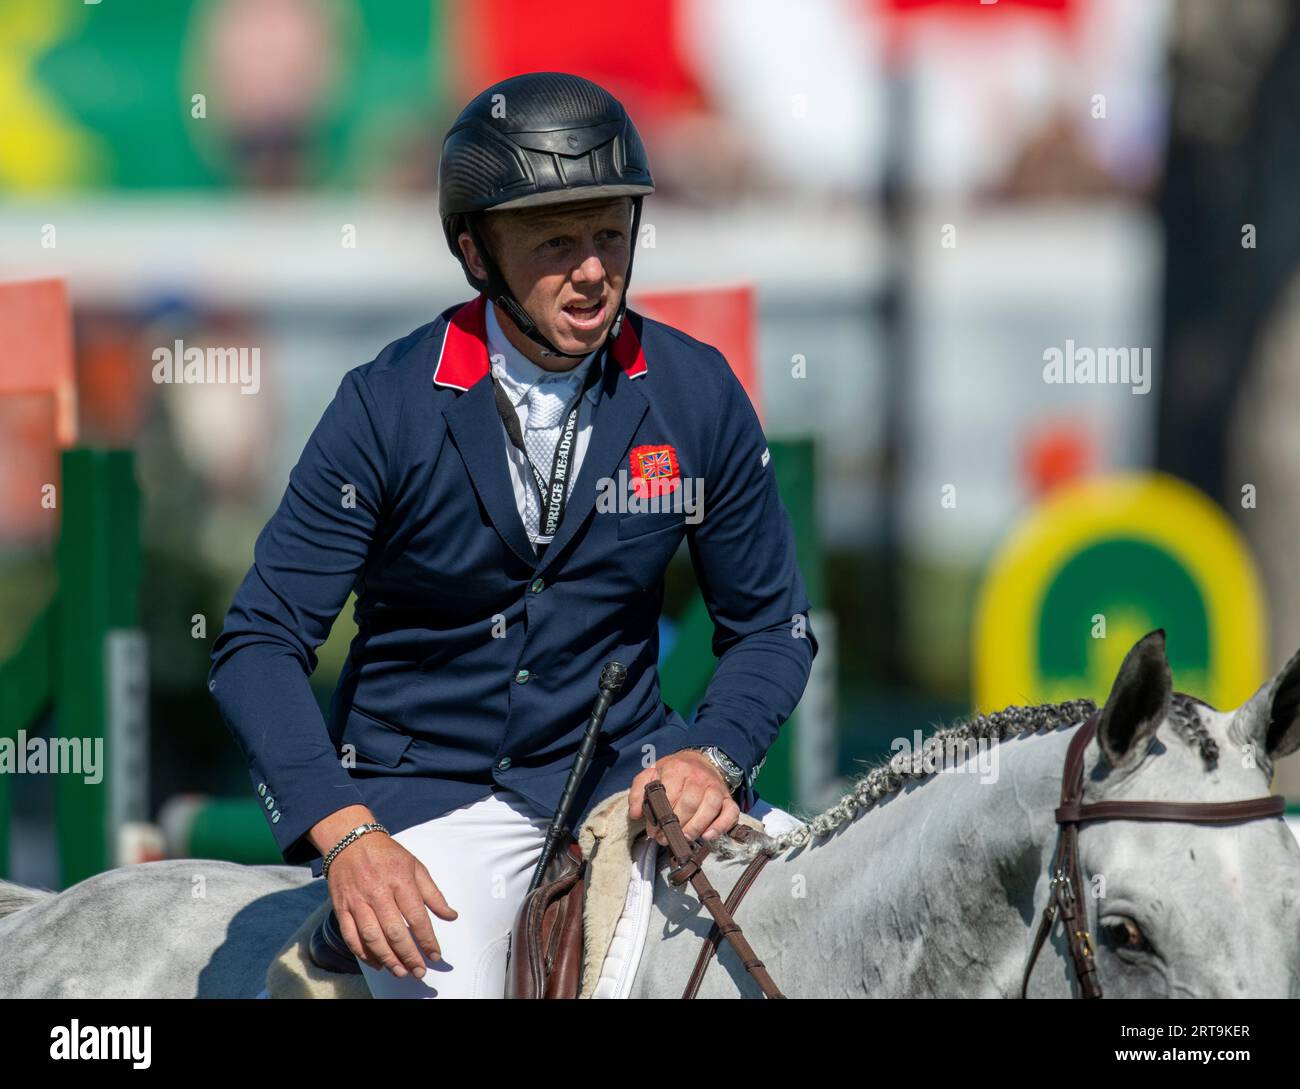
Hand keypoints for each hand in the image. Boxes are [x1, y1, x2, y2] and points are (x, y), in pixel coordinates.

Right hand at [325, 831, 456, 979]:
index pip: (417, 917)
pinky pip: (352, 936)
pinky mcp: (342, 908)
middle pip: (395, 932)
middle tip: (419, 971)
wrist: (351, 841)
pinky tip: (377, 963)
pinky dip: (363, 954)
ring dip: (388, 959)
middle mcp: (378, 893)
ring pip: (372, 938)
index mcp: (400, 881)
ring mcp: (358, 901)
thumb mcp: (415, 867)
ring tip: (400, 972)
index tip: (435, 955)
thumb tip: (451, 916)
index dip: (427, 939)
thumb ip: (433, 894)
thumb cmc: (387, 854)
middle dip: (409, 956)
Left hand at [628, 750, 740, 847]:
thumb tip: (635, 814)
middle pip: (689, 804)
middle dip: (676, 826)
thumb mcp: (651, 774)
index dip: (660, 816)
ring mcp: (716, 787)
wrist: (700, 760)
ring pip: (710, 808)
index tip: (653, 830)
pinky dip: (720, 827)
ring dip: (695, 828)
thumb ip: (638, 791)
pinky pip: (730, 813)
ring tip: (683, 839)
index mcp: (677, 768)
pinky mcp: (728, 798)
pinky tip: (706, 836)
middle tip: (665, 839)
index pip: (670, 795)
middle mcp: (699, 776)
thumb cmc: (673, 771)